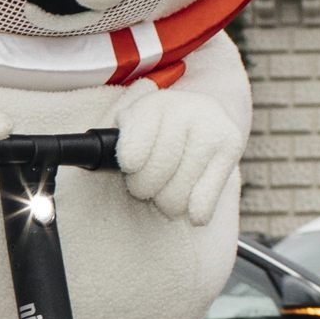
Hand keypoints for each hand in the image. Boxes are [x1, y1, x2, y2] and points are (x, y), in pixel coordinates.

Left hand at [113, 82, 242, 224]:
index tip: (130, 166)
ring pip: (177, 196)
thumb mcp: (128, 125)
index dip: (129, 166)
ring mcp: (210, 128)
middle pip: (153, 177)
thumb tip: (88, 158)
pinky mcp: (231, 147)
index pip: (132, 153)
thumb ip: (109, 141)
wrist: (205, 108)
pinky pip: (205, 201)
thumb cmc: (155, 127)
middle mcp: (183, 111)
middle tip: (146, 181)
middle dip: (144, 188)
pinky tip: (191, 205)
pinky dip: (195, 212)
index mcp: (151, 106)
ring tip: (169, 185)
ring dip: (168, 201)